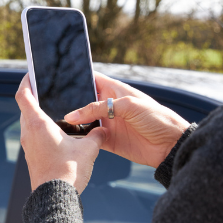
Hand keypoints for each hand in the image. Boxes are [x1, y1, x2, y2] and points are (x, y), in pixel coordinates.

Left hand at [16, 75, 105, 193]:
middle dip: (35, 97)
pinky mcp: (31, 156)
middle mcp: (28, 133)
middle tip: (47, 89)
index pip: (24, 95)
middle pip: (25, 108)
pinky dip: (41, 129)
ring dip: (38, 115)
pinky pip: (33, 136)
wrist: (55, 198)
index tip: (31, 74)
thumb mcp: (88, 149)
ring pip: (28, 123)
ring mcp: (27, 146)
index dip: (26, 81)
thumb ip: (96, 135)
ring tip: (55, 110)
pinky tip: (57, 132)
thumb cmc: (68, 172)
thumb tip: (103, 129)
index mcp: (38, 124)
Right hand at [63, 72, 190, 168]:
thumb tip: (73, 116)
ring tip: (56, 120)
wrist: (170, 145)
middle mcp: (108, 106)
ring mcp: (107, 124)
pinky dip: (80, 137)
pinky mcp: (107, 141)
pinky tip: (69, 136)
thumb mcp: (129, 106)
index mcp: (115, 91)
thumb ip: (100, 108)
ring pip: (83, 121)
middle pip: (83, 101)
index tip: (59, 78)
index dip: (77, 78)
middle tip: (52, 102)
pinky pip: (89, 138)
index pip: (92, 79)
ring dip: (73, 121)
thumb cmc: (157, 118)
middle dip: (69, 101)